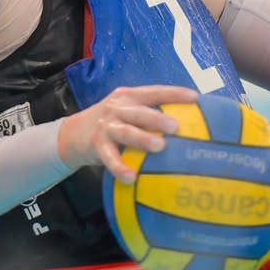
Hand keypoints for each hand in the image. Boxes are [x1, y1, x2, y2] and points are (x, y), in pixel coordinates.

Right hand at [57, 85, 197, 183]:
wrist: (74, 132)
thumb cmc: (113, 122)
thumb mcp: (127, 111)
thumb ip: (149, 113)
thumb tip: (189, 123)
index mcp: (129, 96)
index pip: (154, 92)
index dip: (174, 93)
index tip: (195, 98)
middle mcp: (117, 108)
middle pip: (139, 111)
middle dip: (157, 118)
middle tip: (175, 127)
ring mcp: (106, 126)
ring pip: (126, 131)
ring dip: (142, 138)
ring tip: (159, 147)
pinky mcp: (96, 144)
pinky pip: (110, 157)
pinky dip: (120, 167)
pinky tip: (131, 178)